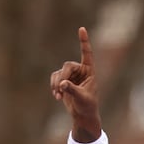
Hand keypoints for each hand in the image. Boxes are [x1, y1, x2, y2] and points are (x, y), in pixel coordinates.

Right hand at [50, 27, 101, 142]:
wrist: (83, 115)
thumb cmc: (87, 106)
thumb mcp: (81, 98)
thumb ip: (72, 90)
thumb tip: (61, 84)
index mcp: (90, 71)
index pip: (87, 53)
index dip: (84, 41)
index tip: (81, 28)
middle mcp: (81, 70)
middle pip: (67, 66)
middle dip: (62, 76)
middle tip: (60, 88)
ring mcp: (71, 75)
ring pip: (59, 72)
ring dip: (56, 83)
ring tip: (58, 95)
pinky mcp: (63, 80)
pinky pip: (54, 78)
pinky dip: (53, 86)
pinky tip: (57, 96)